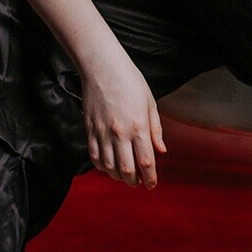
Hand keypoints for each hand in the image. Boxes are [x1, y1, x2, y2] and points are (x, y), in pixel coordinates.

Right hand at [81, 59, 166, 189]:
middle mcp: (120, 133)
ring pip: (109, 167)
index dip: (150, 178)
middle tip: (139, 183)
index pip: (146, 162)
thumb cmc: (129, 80)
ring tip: (125, 177)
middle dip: (134, 181)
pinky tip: (108, 167)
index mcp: (139, 126)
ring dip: (118, 177)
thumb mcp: (150, 102)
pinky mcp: (89, 129)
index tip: (152, 184)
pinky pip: (94, 156)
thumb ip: (156, 129)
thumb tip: (162, 150)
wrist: (102, 66)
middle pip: (127, 169)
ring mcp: (102, 132)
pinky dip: (101, 167)